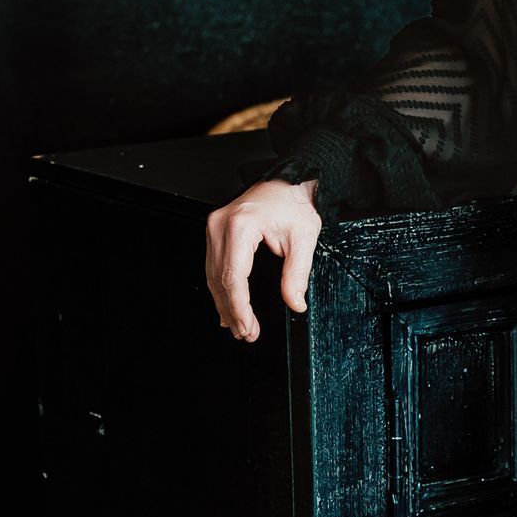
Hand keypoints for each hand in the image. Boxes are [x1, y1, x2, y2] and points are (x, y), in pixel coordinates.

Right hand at [205, 176, 320, 341]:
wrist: (288, 182)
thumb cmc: (295, 204)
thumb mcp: (304, 239)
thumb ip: (298, 274)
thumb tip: (295, 303)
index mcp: (241, 225)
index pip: (234, 277)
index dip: (240, 308)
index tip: (249, 327)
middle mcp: (221, 225)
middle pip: (220, 279)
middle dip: (232, 311)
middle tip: (246, 334)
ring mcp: (214, 227)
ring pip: (212, 275)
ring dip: (224, 304)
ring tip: (239, 327)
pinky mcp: (216, 231)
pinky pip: (214, 266)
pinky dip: (220, 289)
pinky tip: (227, 307)